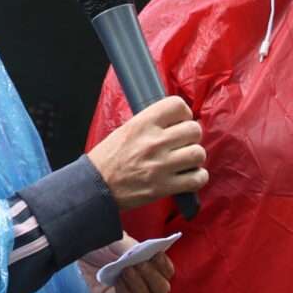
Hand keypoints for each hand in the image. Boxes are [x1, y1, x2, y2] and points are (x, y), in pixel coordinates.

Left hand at [82, 239, 172, 292]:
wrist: (70, 249)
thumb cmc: (94, 242)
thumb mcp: (117, 240)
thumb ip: (133, 248)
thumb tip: (146, 255)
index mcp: (144, 262)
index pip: (166, 271)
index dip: (165, 265)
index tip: (156, 255)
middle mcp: (138, 280)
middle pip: (161, 289)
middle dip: (154, 277)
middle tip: (141, 264)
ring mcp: (126, 292)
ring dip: (139, 284)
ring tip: (126, 270)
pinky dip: (126, 291)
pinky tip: (118, 280)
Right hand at [89, 95, 206, 211]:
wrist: (94, 187)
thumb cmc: (108, 159)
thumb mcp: (125, 130)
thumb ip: (150, 123)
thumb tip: (174, 121)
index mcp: (142, 124)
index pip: (177, 105)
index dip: (184, 114)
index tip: (179, 122)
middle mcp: (153, 142)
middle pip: (194, 129)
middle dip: (191, 137)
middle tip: (182, 144)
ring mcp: (160, 165)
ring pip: (198, 153)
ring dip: (195, 158)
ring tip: (185, 161)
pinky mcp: (164, 187)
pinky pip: (198, 178)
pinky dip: (197, 178)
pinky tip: (188, 177)